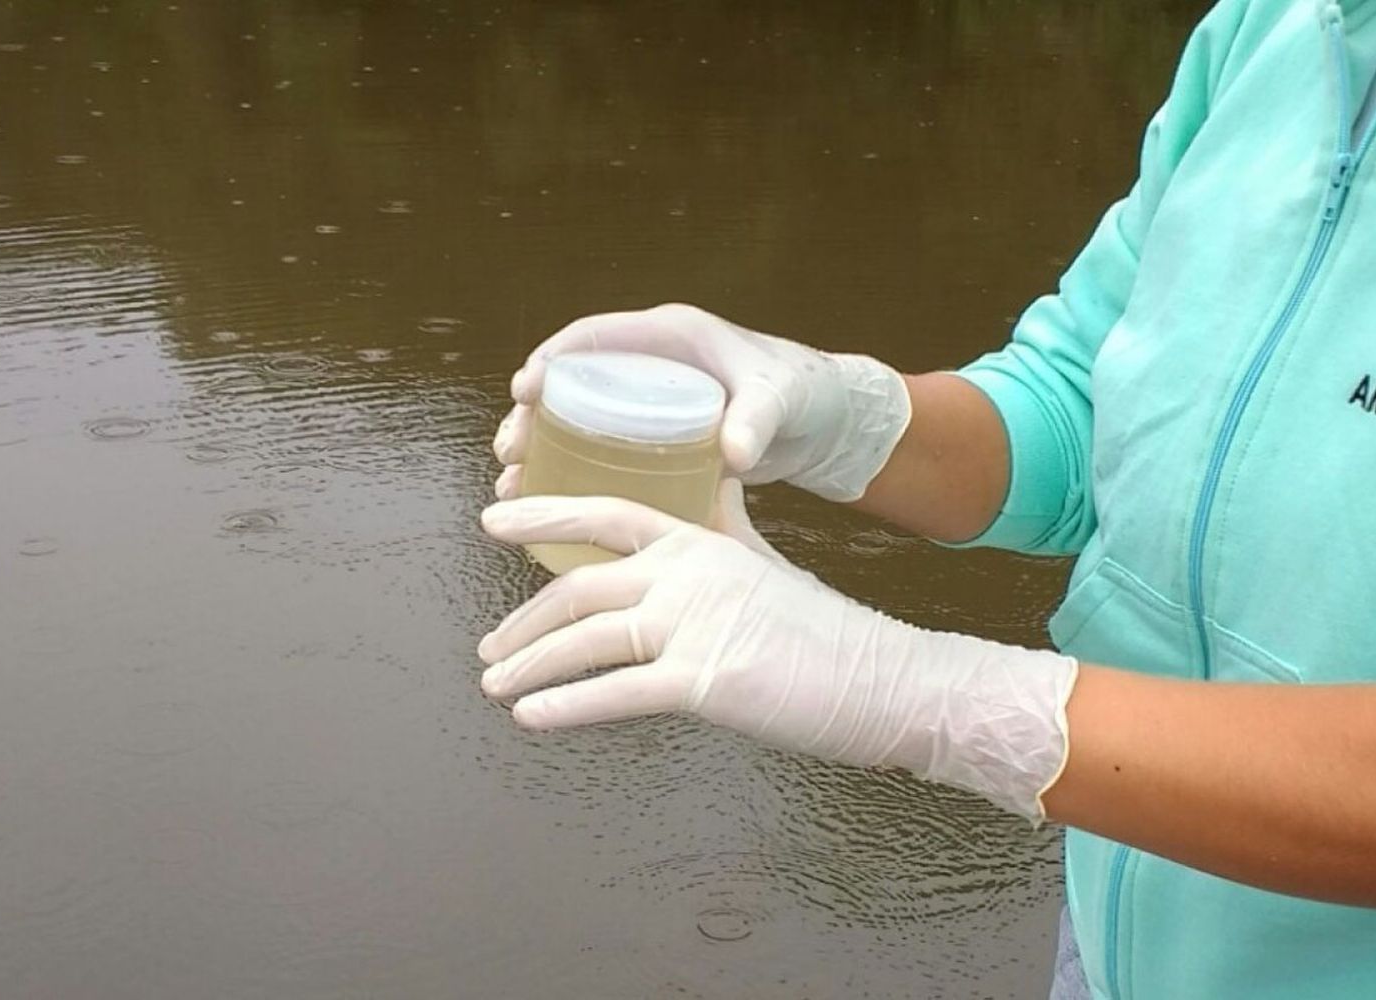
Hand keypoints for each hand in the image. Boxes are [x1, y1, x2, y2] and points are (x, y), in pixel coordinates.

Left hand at [477, 488, 1078, 821]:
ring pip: (586, 640)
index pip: (608, 514)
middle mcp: (690, 573)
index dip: (546, 514)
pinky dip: (566, 706)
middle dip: (524, 621)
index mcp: (701, 541)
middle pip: (580, 587)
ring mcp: (696, 624)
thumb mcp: (763, 563)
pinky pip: (616, 694)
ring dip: (530, 665)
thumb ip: (723, 529)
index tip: (493, 520)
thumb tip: (710, 492)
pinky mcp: (706, 680)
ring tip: (495, 687)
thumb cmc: (823, 632)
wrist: (885, 678)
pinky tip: (532, 718)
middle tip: (490, 646)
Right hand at [492, 303, 911, 502]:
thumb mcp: (779, 400)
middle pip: (572, 383)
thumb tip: (734, 453)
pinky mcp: (657, 437)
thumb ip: (758, 420)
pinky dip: (574, 473)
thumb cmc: (802, 392)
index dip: (552, 360)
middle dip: (532, 416)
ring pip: (578, 421)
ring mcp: (650, 402)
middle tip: (510, 452)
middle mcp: (651, 364)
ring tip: (514, 483)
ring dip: (543, 449)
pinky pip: (602, 449)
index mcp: (670, 336)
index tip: (524, 390)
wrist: (825, 421)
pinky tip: (552, 505)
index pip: (594, 337)